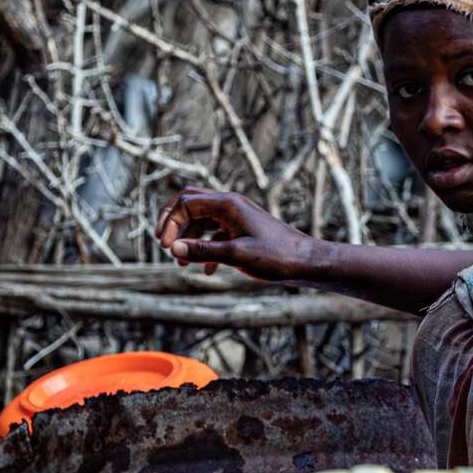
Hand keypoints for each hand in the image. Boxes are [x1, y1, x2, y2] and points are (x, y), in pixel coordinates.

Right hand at [155, 186, 317, 281]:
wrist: (307, 263)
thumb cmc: (278, 257)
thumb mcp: (237, 255)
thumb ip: (204, 251)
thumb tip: (174, 250)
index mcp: (228, 204)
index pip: (186, 202)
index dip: (170, 222)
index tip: (166, 247)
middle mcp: (231, 205)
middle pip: (190, 203)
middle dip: (174, 222)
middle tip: (164, 244)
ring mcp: (237, 217)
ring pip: (202, 220)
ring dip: (188, 238)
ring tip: (181, 262)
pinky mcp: (243, 231)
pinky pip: (216, 234)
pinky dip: (206, 248)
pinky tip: (206, 270)